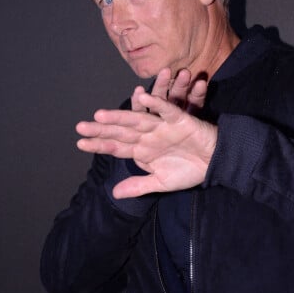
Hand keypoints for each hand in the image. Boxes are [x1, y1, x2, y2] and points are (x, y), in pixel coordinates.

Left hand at [76, 68, 217, 198]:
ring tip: (101, 115)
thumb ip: (139, 186)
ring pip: (138, 119)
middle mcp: (148, 136)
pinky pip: (167, 110)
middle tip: (81, 126)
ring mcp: (161, 127)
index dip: (99, 144)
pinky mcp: (180, 120)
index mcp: (141, 149)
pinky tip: (141, 98)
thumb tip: (115, 193)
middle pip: (121, 130)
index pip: (116, 146)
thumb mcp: (161, 182)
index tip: (80, 143)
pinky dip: (156, 105)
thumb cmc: (188, 171)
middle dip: (101, 128)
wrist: (214, 164)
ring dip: (120, 116)